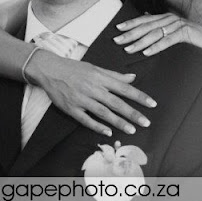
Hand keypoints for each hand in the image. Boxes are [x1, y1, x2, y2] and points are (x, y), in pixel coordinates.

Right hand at [24, 50, 156, 136]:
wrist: (50, 69)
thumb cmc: (74, 68)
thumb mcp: (94, 68)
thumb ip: (114, 75)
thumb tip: (132, 78)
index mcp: (100, 77)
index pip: (124, 87)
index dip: (139, 96)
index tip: (152, 104)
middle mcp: (92, 88)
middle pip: (116, 102)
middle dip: (132, 113)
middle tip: (146, 122)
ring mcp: (82, 99)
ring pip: (103, 112)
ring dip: (118, 122)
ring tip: (131, 130)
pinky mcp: (71, 108)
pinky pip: (86, 119)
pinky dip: (97, 126)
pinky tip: (107, 132)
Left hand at [114, 13, 201, 70]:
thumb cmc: (193, 43)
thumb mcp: (175, 36)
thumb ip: (161, 31)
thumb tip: (144, 21)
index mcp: (167, 19)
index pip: (145, 20)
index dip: (131, 24)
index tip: (117, 29)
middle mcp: (172, 19)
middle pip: (147, 26)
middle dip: (131, 33)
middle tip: (117, 40)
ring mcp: (180, 25)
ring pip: (156, 33)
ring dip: (141, 42)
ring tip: (129, 49)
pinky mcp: (188, 33)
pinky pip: (169, 40)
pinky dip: (157, 46)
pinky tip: (147, 53)